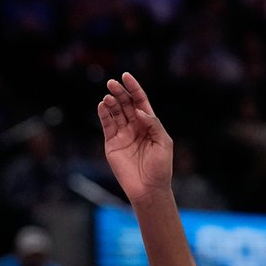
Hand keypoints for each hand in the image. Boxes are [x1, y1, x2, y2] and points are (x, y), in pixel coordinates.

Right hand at [99, 72, 172, 202]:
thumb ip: (153, 123)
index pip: (140, 101)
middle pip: (126, 104)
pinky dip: (104, 115)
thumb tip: (138, 110)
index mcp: (149, 124)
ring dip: (111, 102)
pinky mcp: (112, 144)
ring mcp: (123, 135)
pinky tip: (102, 106)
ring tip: (107, 96)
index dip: (133, 88)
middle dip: (119, 92)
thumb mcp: (164, 142)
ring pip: (115, 113)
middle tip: (112, 83)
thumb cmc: (160, 167)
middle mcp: (135, 127)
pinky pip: (107, 126)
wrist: (148, 189)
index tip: (126, 76)